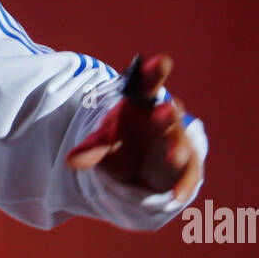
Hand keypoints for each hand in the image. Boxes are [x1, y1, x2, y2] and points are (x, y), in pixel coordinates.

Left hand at [66, 53, 202, 201]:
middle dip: (168, 113)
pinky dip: (184, 185)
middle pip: (168, 113)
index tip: (162, 62)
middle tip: (168, 110)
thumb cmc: (119, 140)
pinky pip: (188, 174)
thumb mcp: (101, 143)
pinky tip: (177, 196)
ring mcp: (177, 142)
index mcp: (142, 104)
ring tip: (173, 157)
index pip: (148, 84)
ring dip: (179, 148)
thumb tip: (70, 162)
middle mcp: (163, 120)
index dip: (155, 72)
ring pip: (181, 143)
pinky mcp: (186, 166)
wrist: (134, 166)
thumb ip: (90, 150)